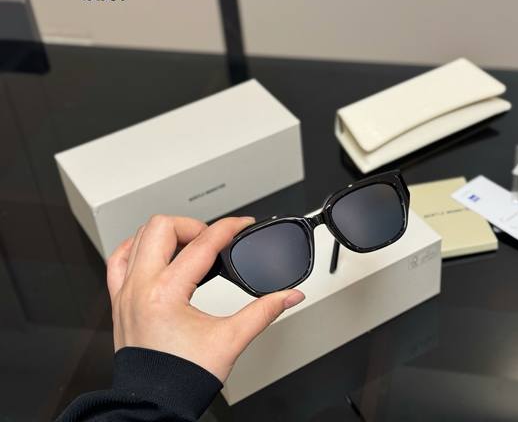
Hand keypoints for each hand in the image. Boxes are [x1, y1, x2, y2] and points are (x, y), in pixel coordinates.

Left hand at [106, 215, 305, 380]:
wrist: (156, 405)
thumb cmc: (183, 378)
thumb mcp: (231, 340)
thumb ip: (264, 312)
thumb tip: (289, 296)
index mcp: (167, 293)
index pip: (202, 244)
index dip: (229, 228)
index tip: (242, 224)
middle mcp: (141, 287)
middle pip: (163, 226)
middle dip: (193, 225)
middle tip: (213, 238)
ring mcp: (125, 292)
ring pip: (138, 236)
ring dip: (166, 233)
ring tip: (188, 244)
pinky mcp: (119, 301)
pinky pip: (119, 259)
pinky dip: (137, 247)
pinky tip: (155, 253)